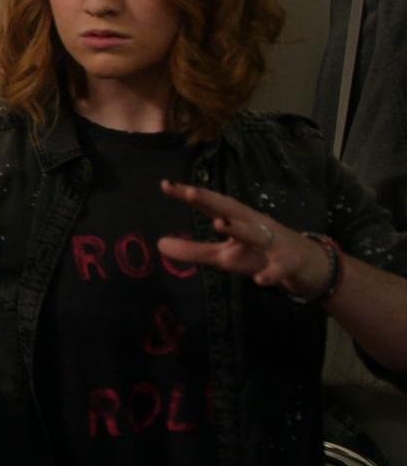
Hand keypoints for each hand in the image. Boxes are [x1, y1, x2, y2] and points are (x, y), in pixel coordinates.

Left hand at [156, 181, 333, 299]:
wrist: (307, 266)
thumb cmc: (258, 255)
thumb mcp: (223, 256)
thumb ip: (193, 250)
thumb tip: (159, 244)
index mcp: (238, 221)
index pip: (211, 205)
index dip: (190, 195)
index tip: (164, 185)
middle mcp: (255, 226)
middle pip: (232, 210)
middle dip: (212, 200)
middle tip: (190, 192)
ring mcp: (273, 243)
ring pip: (257, 234)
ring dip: (239, 229)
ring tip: (219, 224)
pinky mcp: (290, 263)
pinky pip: (280, 268)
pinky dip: (271, 273)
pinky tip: (259, 280)